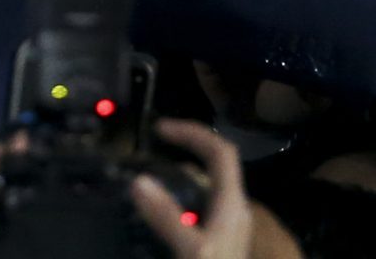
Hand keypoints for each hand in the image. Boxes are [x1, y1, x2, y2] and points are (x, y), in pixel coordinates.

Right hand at [133, 120, 252, 258]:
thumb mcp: (190, 249)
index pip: (220, 151)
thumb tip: (140, 180)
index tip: (161, 128)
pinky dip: (185, 195)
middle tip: (158, 141)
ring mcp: (230, 223)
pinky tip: (165, 207)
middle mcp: (236, 207)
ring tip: (156, 169)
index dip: (194, 133)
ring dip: (187, 171)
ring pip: (211, 184)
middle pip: (218, 163)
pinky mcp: (222, 238)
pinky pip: (205, 204)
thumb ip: (166, 216)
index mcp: (233, 202)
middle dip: (190, 146)